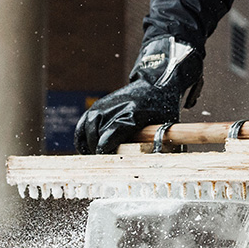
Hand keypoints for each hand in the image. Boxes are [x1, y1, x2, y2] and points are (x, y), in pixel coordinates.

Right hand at [75, 37, 203, 154]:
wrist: (155, 83)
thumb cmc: (163, 107)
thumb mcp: (166, 125)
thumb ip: (160, 143)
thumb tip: (159, 164)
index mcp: (133, 114)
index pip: (111, 133)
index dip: (105, 148)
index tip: (106, 159)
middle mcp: (115, 108)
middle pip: (98, 133)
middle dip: (99, 150)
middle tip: (105, 163)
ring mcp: (104, 105)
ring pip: (87, 128)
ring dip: (89, 144)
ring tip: (96, 156)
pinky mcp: (98, 105)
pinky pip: (83, 123)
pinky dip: (81, 136)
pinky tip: (85, 148)